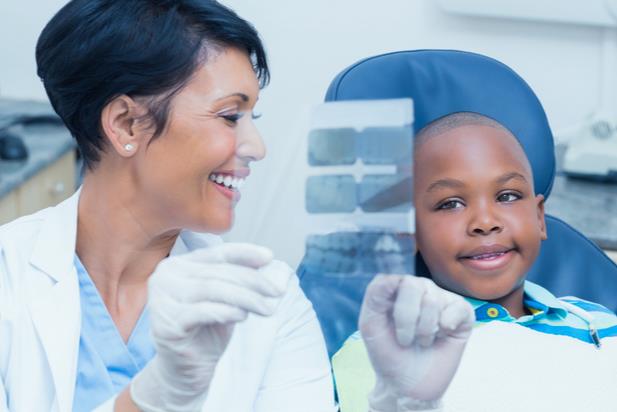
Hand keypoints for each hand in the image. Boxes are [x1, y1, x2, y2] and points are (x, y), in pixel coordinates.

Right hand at [130, 243, 291, 411]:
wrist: (186, 371)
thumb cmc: (206, 331)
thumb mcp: (226, 299)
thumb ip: (237, 279)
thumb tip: (265, 259)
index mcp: (178, 265)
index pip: (217, 253)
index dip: (245, 253)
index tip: (269, 257)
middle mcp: (165, 277)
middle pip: (218, 272)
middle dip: (252, 281)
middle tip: (277, 291)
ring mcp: (162, 300)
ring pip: (212, 289)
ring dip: (246, 297)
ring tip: (267, 308)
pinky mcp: (165, 324)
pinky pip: (201, 311)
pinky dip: (226, 311)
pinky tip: (243, 316)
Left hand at [359, 275, 473, 410]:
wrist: (409, 385)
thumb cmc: (388, 353)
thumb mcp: (370, 325)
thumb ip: (374, 296)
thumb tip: (392, 277)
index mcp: (395, 288)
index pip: (393, 279)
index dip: (392, 307)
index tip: (390, 327)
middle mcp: (418, 287)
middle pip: (414, 285)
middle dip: (407, 320)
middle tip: (405, 340)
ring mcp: (440, 298)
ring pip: (433, 300)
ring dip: (424, 330)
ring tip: (422, 341)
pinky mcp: (461, 312)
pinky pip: (458, 308)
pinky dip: (447, 326)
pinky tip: (442, 335)